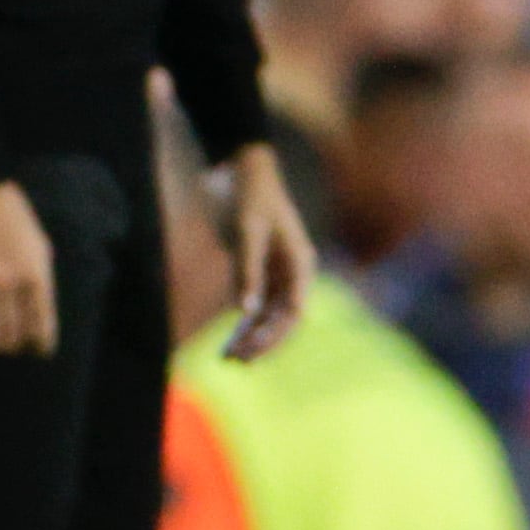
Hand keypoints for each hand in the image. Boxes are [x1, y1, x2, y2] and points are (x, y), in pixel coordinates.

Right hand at [0, 178, 54, 353]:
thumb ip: (39, 287)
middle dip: (8, 346)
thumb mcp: (37, 247)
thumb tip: (36, 327)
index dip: (38, 346)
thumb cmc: (10, 218)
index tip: (35, 350)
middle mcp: (2, 283)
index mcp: (33, 275)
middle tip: (5, 344)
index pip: (39, 331)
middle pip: (5, 339)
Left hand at [217, 143, 315, 361]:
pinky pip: (257, 304)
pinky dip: (243, 323)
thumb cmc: (251, 195)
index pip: (294, 310)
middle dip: (262, 341)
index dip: (276, 334)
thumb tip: (245, 312)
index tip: (254, 350)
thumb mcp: (247, 230)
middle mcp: (294, 272)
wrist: (245, 168)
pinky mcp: (261, 271)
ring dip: (251, 337)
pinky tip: (229, 340)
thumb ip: (247, 270)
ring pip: (269, 316)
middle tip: (237, 361)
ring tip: (229, 359)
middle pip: (283, 319)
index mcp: (300, 263)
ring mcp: (279, 273)